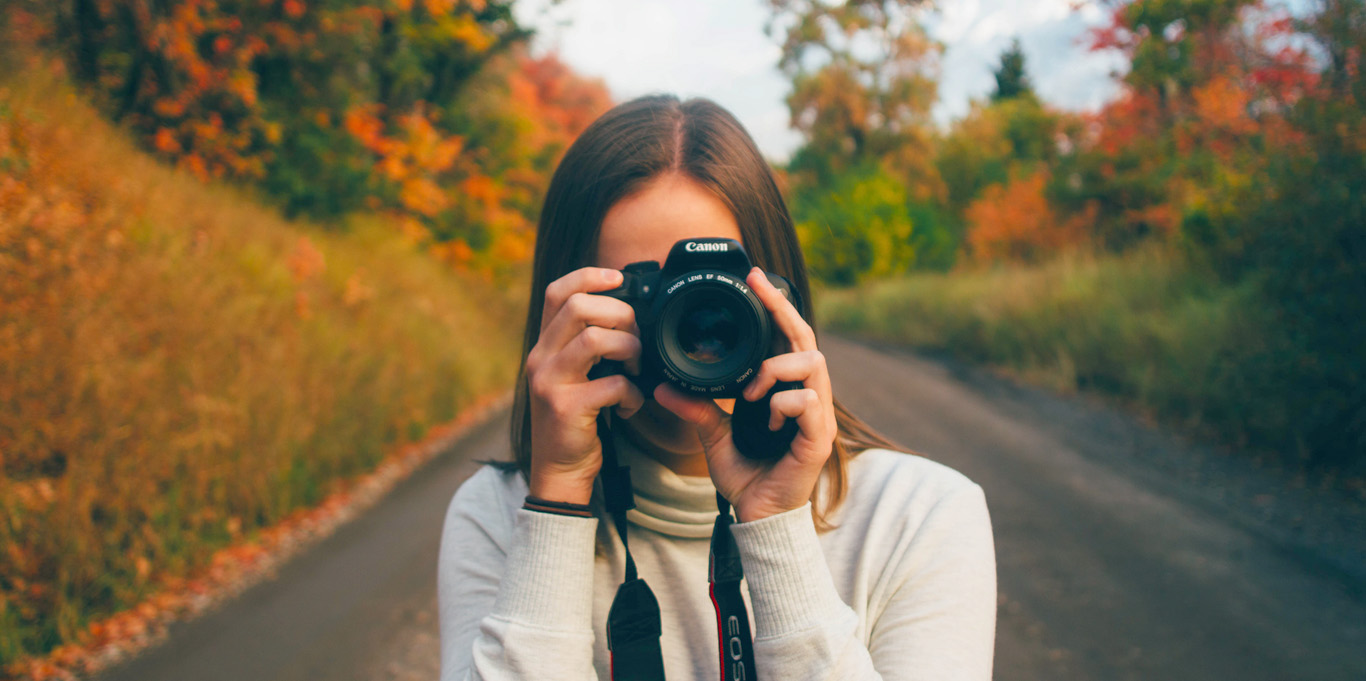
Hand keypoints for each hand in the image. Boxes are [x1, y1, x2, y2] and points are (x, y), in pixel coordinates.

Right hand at [526, 267, 645, 504]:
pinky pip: (612, 384)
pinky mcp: (567, 408)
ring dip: (629, 349)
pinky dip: (631, 393)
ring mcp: (550, 382)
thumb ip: (588, 346)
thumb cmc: (576, 419)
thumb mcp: (573, 375)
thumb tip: (629, 316)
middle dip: (620, 315)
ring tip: (636, 368)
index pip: (557, 291)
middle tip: (635, 339)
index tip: (619, 278)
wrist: (559, 470)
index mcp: (544, 345)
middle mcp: (540, 358)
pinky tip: (630, 405)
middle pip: (578, 307)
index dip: (588, 276)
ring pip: (596, 340)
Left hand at [654, 267, 836, 522]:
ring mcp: (818, 416)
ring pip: (811, 364)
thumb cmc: (746, 476)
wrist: (758, 518)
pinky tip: (764, 421)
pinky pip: (807, 402)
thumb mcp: (713, 435)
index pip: (787, 338)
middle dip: (783, 309)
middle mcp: (806, 397)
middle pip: (806, 339)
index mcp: (785, 391)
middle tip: (759, 288)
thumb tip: (663, 385)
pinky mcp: (820, 438)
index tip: (754, 278)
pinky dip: (780, 404)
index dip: (775, 305)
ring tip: (750, 393)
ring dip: (776, 370)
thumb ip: (696, 408)